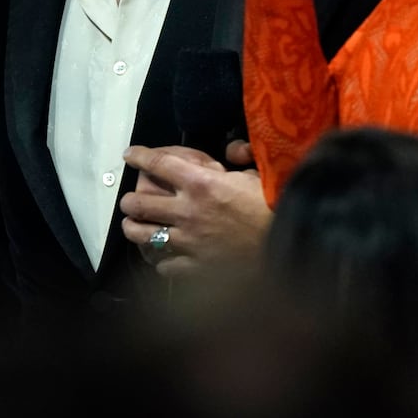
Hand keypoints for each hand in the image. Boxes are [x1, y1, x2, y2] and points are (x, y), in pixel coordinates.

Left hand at [119, 145, 271, 276]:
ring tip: (132, 226)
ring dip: (133, 228)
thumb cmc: (275, 208)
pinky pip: (165, 264)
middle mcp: (187, 211)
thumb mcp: (260, 174)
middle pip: (139, 203)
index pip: (158, 164)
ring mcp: (188, 242)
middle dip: (128, 200)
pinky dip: (160, 259)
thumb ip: (242, 157)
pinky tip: (162, 256)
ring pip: (143, 235)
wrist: (289, 247)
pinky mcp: (195, 268)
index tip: (130, 155)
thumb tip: (233, 150)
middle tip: (129, 199)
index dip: (139, 156)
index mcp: (201, 183)